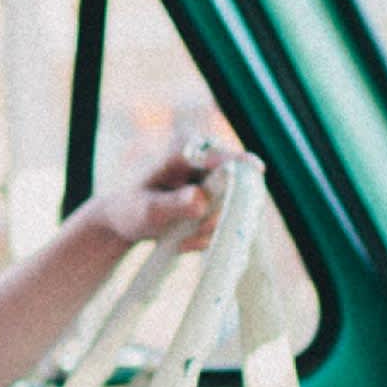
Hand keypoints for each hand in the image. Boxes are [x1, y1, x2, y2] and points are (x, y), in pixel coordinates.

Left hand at [91, 145, 259, 253]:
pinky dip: (209, 235)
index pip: (217, 156)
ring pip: (234, 208)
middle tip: (189, 235)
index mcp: (184, 148)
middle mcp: (207, 157)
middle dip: (215, 215)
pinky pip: (230, 221)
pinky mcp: (224, 197)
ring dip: (209, 229)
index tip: (257, 169)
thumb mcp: (147, 210)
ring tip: (180, 238)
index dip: (239, 163)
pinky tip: (186, 238)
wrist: (130, 220)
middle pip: (236, 184)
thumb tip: (201, 199)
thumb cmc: (132, 209)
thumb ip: (173, 204)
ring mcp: (218, 177)